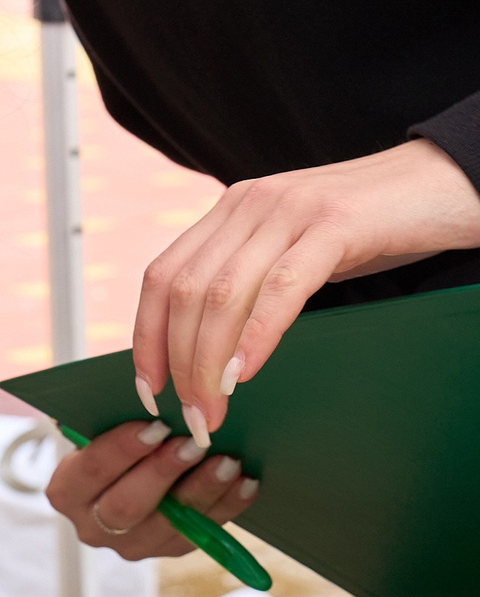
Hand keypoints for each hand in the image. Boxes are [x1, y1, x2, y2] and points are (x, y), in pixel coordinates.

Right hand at [42, 419, 258, 560]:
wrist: (124, 476)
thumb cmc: (111, 443)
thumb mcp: (98, 431)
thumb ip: (113, 421)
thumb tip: (158, 401)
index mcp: (66, 492)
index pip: (91, 471)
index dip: (122, 448)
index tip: (155, 425)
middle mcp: (92, 526)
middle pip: (126, 505)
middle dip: (163, 472)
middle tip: (193, 444)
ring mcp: (132, 545)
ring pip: (169, 524)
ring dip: (202, 490)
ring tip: (227, 461)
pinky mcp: (169, 551)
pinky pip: (202, 533)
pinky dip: (227, 506)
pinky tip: (245, 482)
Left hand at [133, 140, 479, 433]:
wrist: (449, 180)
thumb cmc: (378, 225)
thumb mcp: (299, 248)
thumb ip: (257, 278)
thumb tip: (218, 345)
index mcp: (232, 209)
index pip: (163, 276)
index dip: (147, 335)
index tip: (149, 388)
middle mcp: (249, 204)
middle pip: (185, 292)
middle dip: (178, 361)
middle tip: (192, 416)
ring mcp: (289, 210)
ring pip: (223, 293)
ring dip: (209, 359)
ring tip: (214, 408)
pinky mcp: (336, 224)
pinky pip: (281, 286)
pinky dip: (256, 334)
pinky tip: (245, 372)